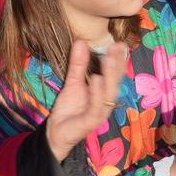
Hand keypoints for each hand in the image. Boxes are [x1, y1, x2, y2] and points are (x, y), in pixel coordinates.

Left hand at [47, 40, 124, 160]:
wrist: (55, 133)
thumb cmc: (68, 109)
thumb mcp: (72, 83)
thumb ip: (78, 65)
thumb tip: (81, 42)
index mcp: (104, 93)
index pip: (114, 75)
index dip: (118, 60)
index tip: (119, 43)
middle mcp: (106, 103)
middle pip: (115, 83)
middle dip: (117, 65)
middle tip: (117, 47)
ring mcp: (100, 113)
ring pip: (109, 94)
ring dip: (110, 77)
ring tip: (109, 60)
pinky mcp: (91, 122)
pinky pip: (96, 107)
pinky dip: (97, 93)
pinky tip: (96, 80)